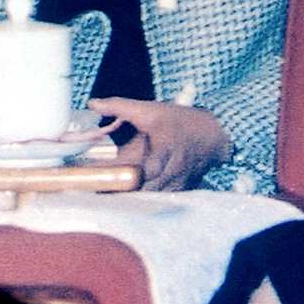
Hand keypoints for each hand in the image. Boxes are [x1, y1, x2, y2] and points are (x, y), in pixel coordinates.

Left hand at [91, 95, 231, 191]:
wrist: (213, 134)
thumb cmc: (180, 122)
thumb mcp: (150, 110)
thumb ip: (120, 106)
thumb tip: (93, 104)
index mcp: (162, 151)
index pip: (137, 172)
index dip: (114, 177)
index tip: (92, 177)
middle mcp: (170, 172)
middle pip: (139, 191)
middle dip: (115, 191)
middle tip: (90, 188)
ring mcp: (174, 185)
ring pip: (145, 199)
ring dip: (125, 197)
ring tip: (102, 193)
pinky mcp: (176, 192)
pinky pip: (154, 200)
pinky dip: (138, 199)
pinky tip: (122, 197)